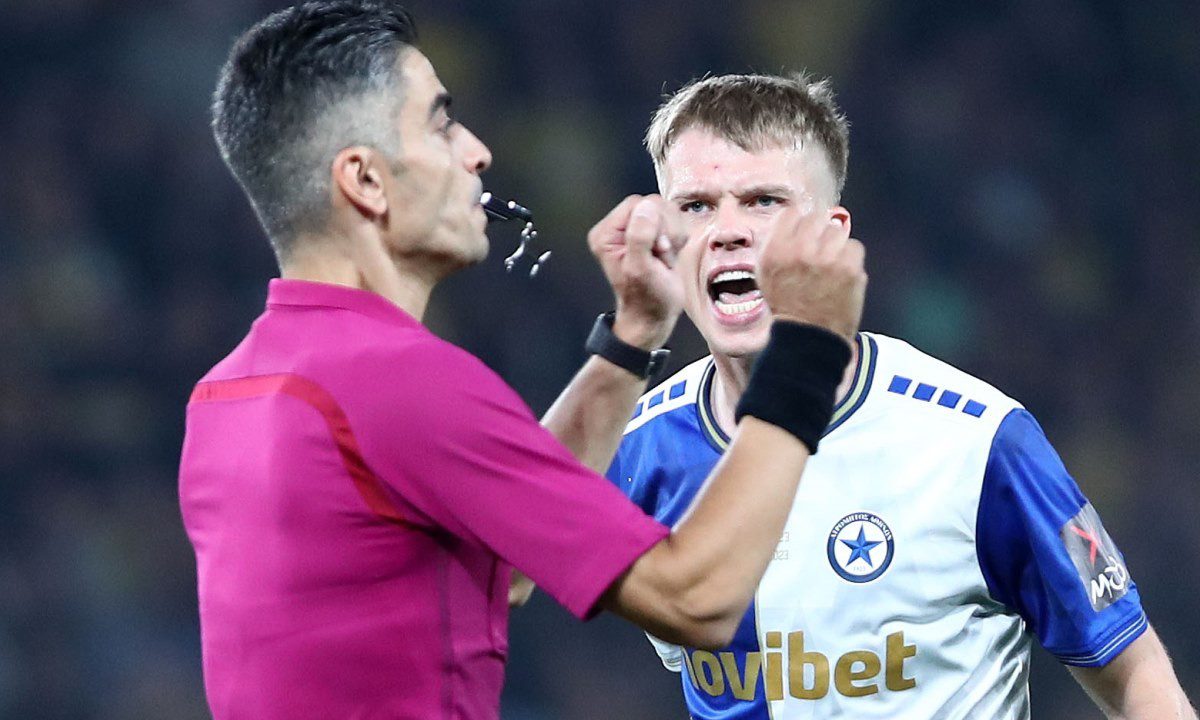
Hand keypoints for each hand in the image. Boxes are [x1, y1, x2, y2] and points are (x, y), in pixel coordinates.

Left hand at [587, 195, 685, 348]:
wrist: (653, 317)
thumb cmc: (646, 300)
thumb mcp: (641, 270)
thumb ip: (640, 236)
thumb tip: (647, 207)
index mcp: (607, 234)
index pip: (637, 204)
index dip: (655, 223)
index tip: (658, 249)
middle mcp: (619, 229)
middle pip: (654, 205)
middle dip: (666, 231)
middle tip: (662, 256)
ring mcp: (636, 230)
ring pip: (666, 211)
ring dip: (673, 236)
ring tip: (665, 259)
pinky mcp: (652, 234)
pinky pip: (673, 222)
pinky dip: (678, 239)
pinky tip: (669, 256)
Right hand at [758, 205, 865, 342]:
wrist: (809, 337)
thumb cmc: (788, 306)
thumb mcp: (766, 275)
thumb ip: (774, 246)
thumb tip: (791, 220)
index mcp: (775, 252)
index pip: (791, 214)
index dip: (799, 223)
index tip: (803, 232)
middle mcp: (799, 252)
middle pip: (816, 219)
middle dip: (819, 233)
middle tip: (820, 250)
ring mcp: (826, 259)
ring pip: (837, 231)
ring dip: (835, 245)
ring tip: (831, 264)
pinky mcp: (849, 268)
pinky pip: (855, 246)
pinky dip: (850, 258)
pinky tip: (842, 273)